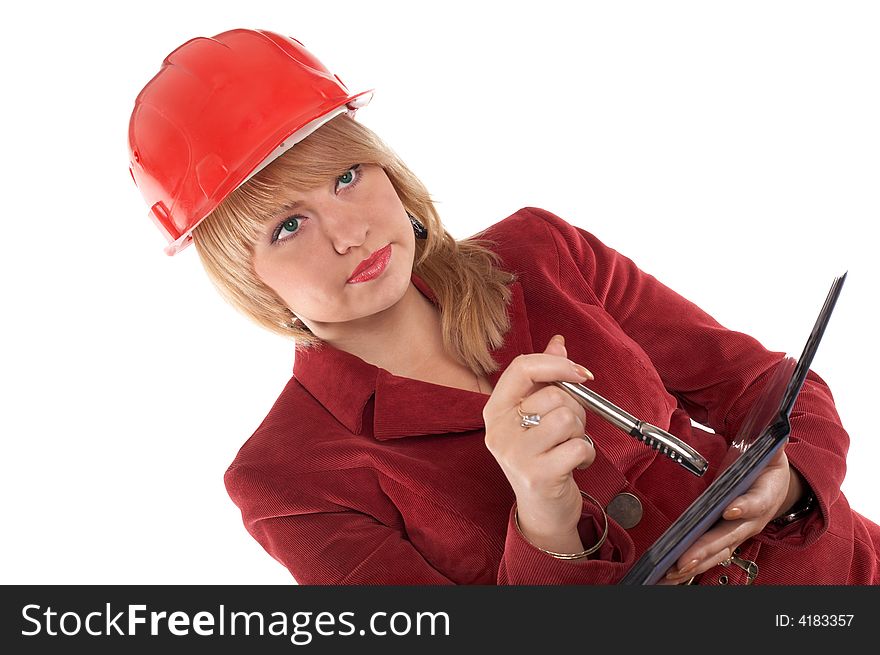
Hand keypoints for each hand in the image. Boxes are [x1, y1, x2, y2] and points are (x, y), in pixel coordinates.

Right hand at [483, 334, 595, 551]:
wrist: (541, 509)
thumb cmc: (541, 456)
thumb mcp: (537, 415)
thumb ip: (545, 377)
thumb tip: (557, 342)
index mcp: (495, 410)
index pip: (522, 367)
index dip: (556, 364)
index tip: (581, 373)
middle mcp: (499, 430)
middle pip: (553, 395)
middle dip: (575, 410)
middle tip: (569, 430)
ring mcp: (514, 454)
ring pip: (568, 419)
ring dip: (580, 433)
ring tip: (568, 447)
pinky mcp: (536, 475)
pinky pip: (578, 446)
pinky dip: (586, 454)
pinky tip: (574, 464)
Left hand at [661, 447, 794, 583]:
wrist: (777, 488)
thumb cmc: (767, 468)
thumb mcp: (772, 450)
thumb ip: (769, 439)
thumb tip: (774, 420)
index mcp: (765, 494)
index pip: (757, 502)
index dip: (745, 506)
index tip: (731, 509)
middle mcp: (752, 520)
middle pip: (729, 537)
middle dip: (706, 549)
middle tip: (685, 558)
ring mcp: (738, 533)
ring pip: (717, 553)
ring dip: (694, 564)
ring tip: (671, 572)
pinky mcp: (726, 541)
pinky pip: (708, 557)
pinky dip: (690, 568)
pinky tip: (670, 575)